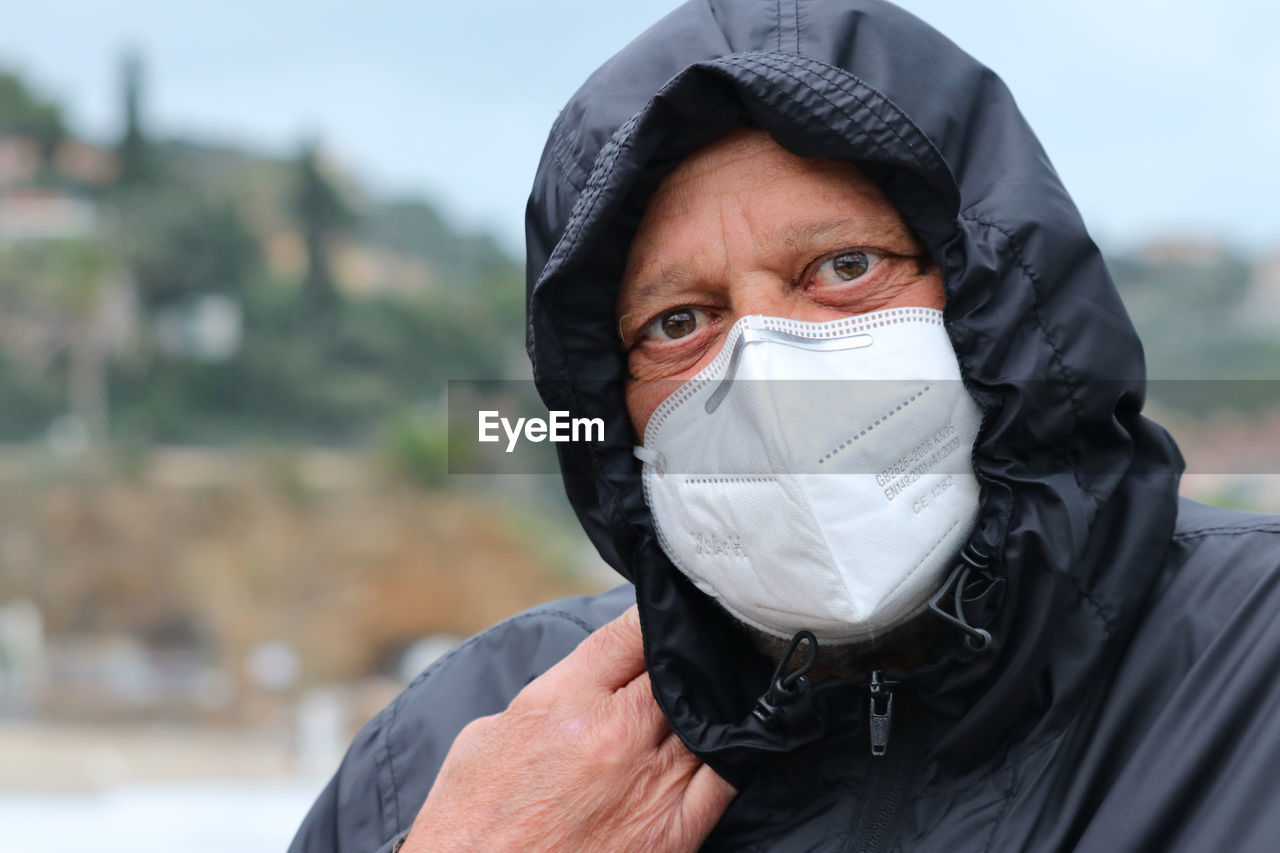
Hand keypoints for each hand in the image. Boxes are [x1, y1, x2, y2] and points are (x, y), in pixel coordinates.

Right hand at [401, 605, 736, 851]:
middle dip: (680, 661)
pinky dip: (730, 753)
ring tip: (713, 694)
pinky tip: (729, 741)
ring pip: (706, 718)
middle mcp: (615, 734)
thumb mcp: (487, 735)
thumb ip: (545, 698)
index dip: (652, 618)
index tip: (662, 617)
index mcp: (565, 700)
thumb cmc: (470, 823)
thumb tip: (578, 683)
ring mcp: (649, 783)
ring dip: (705, 705)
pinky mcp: (673, 833)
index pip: (630, 634)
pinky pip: (725, 778)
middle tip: (689, 655)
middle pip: (675, 671)